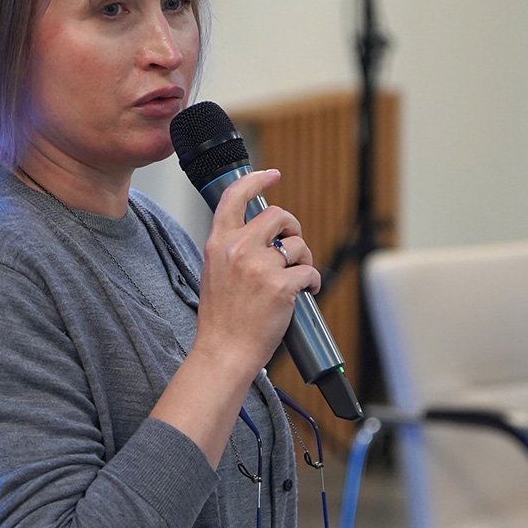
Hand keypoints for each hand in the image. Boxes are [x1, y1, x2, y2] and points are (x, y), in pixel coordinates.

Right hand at [193, 169, 319, 374]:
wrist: (223, 352)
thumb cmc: (221, 319)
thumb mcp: (214, 273)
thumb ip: (233, 249)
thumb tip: (263, 235)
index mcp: (218, 243)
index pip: (235, 197)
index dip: (256, 181)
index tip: (272, 175)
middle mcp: (238, 249)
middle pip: (279, 216)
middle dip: (293, 228)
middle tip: (293, 247)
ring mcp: (259, 267)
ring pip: (297, 246)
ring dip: (304, 260)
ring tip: (297, 279)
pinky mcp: (281, 286)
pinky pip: (310, 272)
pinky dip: (313, 283)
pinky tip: (307, 293)